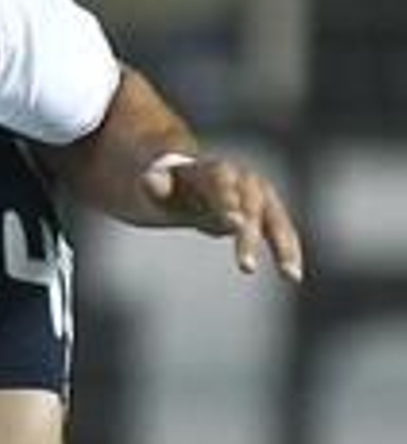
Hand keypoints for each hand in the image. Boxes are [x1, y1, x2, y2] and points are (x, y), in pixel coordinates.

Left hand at [140, 155, 304, 282]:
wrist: (187, 179)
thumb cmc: (168, 184)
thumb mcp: (154, 183)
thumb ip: (154, 183)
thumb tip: (150, 181)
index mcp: (211, 168)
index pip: (220, 180)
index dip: (226, 199)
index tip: (232, 221)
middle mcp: (241, 177)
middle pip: (250, 203)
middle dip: (250, 234)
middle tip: (245, 266)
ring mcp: (259, 194)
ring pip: (276, 219)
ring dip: (283, 246)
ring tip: (289, 274)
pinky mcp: (268, 213)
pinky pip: (282, 231)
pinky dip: (289, 251)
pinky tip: (293, 275)